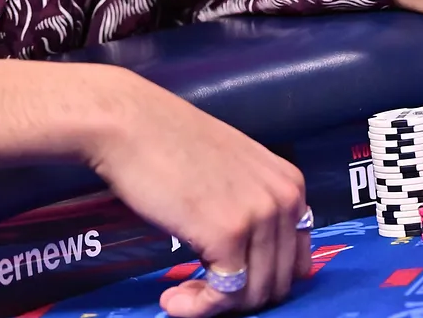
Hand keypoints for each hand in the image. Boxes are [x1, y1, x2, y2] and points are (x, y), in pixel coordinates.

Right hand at [85, 70, 310, 315]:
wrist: (128, 123)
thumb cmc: (166, 141)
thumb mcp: (230, 168)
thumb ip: (251, 203)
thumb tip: (248, 257)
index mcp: (290, 183)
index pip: (293, 259)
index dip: (258, 279)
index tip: (224, 281)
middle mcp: (284, 200)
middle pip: (276, 281)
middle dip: (236, 297)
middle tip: (194, 290)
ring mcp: (259, 218)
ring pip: (252, 295)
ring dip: (213, 305)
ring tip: (179, 296)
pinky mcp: (227, 236)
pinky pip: (223, 295)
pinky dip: (198, 308)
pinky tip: (172, 301)